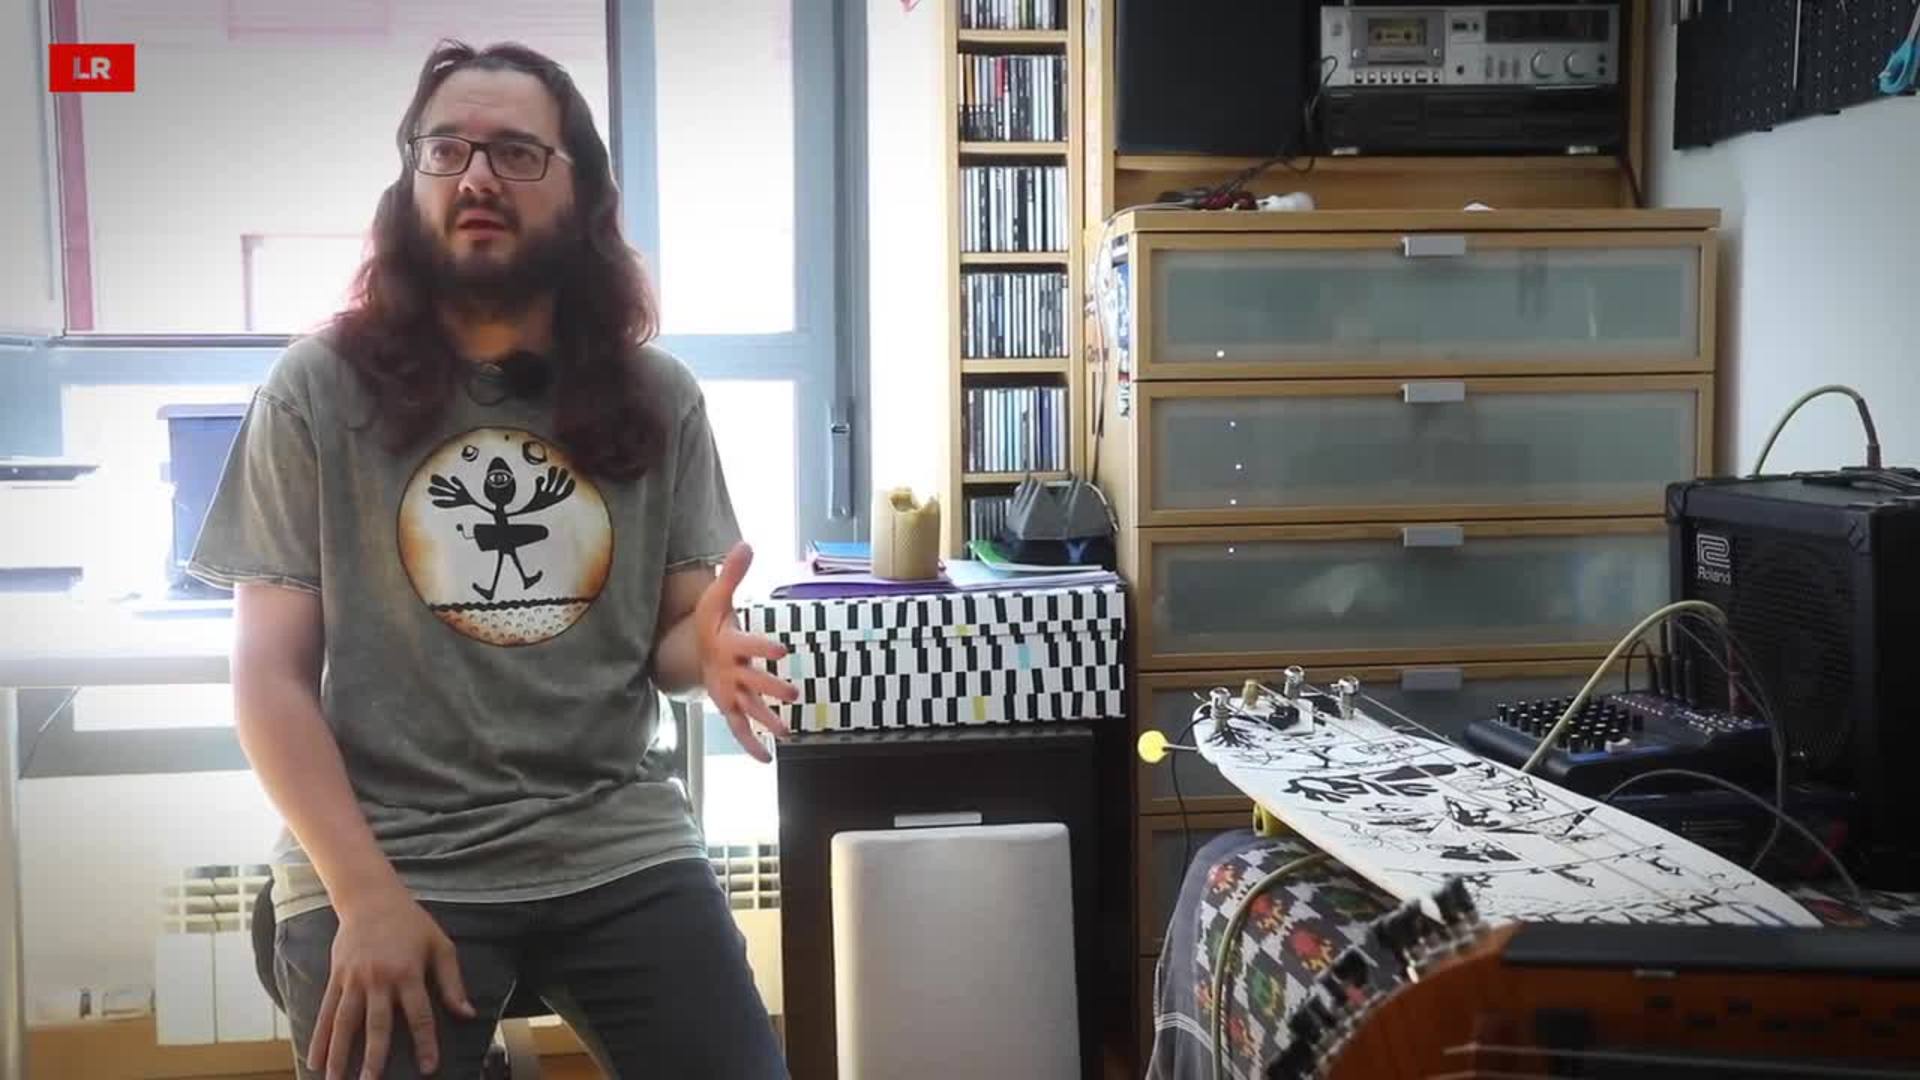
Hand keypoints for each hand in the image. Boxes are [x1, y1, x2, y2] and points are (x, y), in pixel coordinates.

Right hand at [310, 887, 474, 1078]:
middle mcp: (379, 979)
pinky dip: (320, 1037)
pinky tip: (314, 1059)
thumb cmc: (411, 923)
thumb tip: (468, 1014)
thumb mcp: (440, 946)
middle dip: (374, 1057)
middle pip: (377, 1024)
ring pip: (345, 1023)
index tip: (427, 1067)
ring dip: (339, 1054)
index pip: (419, 1014)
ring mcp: (354, 980)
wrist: (371, 898)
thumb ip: (452, 983)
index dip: (425, 1042)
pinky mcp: (336, 978)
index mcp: (408, 973)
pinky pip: (327, 1012)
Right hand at [696, 542, 797, 761]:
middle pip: (751, 680)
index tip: (781, 648)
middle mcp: (729, 670)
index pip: (747, 644)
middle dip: (771, 687)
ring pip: (748, 708)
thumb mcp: (718, 596)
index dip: (762, 646)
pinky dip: (750, 744)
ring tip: (787, 733)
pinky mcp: (729, 706)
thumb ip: (733, 573)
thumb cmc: (711, 622)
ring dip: (767, 720)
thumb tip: (746, 542)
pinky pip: (739, 729)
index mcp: (729, 643)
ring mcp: (728, 691)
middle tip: (794, 693)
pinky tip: (766, 759)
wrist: (690, 650)